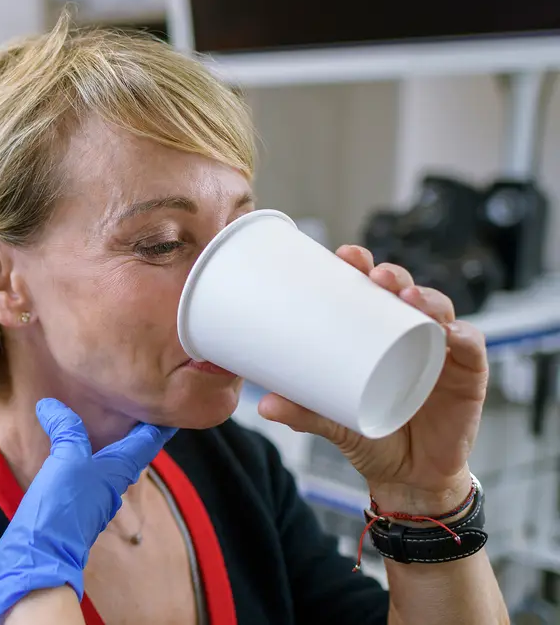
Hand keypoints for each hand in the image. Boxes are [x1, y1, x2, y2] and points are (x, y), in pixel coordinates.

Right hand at [0, 398, 177, 624]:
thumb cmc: (64, 504)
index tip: (179, 409)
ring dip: (109, 441)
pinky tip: (72, 446)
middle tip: (137, 405)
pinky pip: (85, 471)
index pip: (149, 441)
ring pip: (107, 461)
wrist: (42, 551)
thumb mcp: (68, 458)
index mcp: (120, 469)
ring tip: (104, 420)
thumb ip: (66, 429)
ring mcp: (93, 495)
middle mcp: (112, 483)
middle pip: (132, 451)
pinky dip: (85, 453)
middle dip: (136, 430)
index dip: (161, 424)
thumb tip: (51, 405)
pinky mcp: (73, 503)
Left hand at [258, 245, 487, 513]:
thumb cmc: (371, 435)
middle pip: (405, 291)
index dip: (361, 266)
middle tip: (373, 273)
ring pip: (439, 311)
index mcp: (376, 334)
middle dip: (392, 275)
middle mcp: (409, 334)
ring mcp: (441, 351)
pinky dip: (464, 336)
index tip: (343, 255)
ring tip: (406, 297)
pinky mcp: (467, 375)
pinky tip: (451, 332)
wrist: (408, 477)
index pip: (370, 291)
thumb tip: (263, 404)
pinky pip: (471, 348)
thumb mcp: (332, 422)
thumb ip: (303, 412)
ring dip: (426, 297)